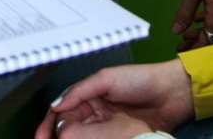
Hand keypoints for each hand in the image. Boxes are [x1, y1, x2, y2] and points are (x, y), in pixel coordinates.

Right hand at [36, 61, 194, 138]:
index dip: (49, 124)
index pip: (62, 111)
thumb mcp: (107, 79)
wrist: (171, 94)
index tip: (41, 137)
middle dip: (56, 136)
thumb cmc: (141, 79)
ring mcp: (106, 128)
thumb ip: (81, 91)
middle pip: (68, 127)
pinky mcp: (119, 138)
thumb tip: (57, 105)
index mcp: (89, 95)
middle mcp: (95, 112)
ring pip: (80, 137)